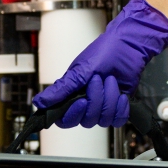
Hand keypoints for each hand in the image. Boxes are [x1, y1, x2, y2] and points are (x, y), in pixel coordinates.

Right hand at [33, 0, 167, 127]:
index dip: (73, 115)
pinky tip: (121, 94)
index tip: (82, 101)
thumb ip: (62, 88)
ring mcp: (102, 106)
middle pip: (86, 120)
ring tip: (111, 80)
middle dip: (96, 99)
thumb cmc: (104, 52)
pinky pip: (118, 120)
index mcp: (72, 95)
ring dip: (110, 98)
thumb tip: (39, 102)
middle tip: (99, 79)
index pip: (65, 120)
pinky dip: (121, 108)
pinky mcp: (118, 107)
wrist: (128, 46)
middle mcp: (86, 103)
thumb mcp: (80, 70)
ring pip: (103, 119)